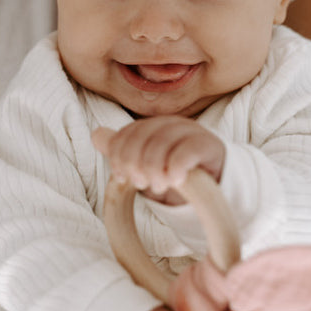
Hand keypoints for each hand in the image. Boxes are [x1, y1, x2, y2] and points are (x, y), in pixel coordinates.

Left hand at [92, 116, 225, 204]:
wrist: (214, 184)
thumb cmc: (174, 173)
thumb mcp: (146, 165)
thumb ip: (122, 151)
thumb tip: (96, 135)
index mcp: (153, 126)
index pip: (128, 133)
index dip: (119, 155)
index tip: (120, 177)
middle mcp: (171, 124)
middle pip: (144, 136)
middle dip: (136, 162)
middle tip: (140, 183)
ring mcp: (191, 131)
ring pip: (163, 142)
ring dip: (155, 167)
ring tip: (158, 186)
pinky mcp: (209, 145)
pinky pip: (189, 150)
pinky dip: (177, 166)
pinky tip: (175, 180)